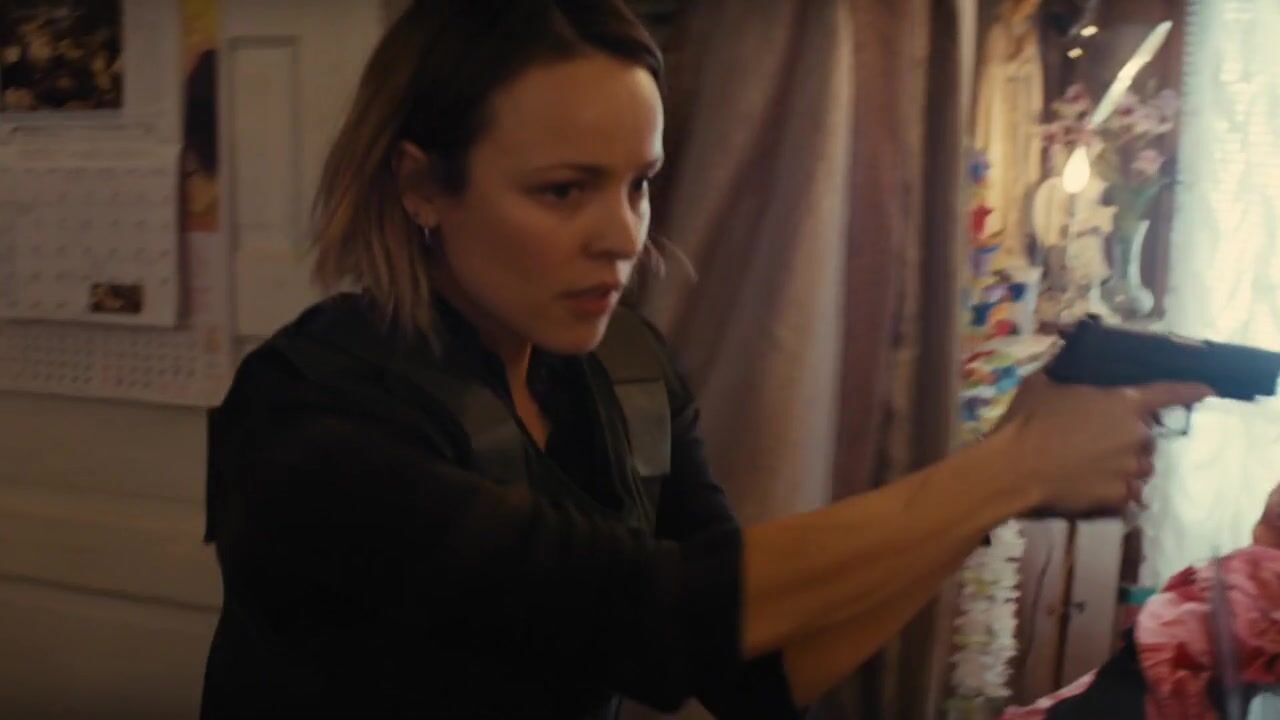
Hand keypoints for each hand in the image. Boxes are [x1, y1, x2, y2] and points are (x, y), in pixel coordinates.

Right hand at [990, 374, 1211, 516]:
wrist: (1012, 469)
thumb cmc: (1028, 421)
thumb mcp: (1043, 384)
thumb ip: (1065, 372)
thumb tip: (1066, 357)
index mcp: (1124, 402)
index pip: (1168, 393)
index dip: (1189, 390)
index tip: (1208, 390)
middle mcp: (1137, 435)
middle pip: (1146, 436)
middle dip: (1128, 437)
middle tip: (1096, 441)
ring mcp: (1130, 469)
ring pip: (1139, 467)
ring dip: (1124, 465)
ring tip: (1093, 468)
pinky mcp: (1119, 497)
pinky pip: (1126, 492)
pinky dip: (1114, 490)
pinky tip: (1090, 487)